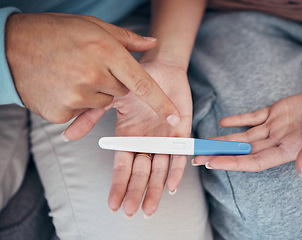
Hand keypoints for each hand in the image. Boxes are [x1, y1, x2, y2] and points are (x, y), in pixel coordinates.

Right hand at [5, 12, 179, 123]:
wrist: (11, 45)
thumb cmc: (55, 33)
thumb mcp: (93, 27)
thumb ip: (126, 39)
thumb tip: (152, 43)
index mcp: (105, 53)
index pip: (142, 83)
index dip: (160, 102)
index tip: (174, 117)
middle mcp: (93, 77)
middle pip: (120, 93)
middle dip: (112, 83)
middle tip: (91, 67)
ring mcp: (76, 97)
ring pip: (100, 103)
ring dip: (93, 93)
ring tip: (73, 75)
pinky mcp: (60, 112)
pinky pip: (80, 113)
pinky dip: (75, 102)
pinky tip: (61, 86)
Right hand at [64, 60, 191, 216]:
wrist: (161, 68)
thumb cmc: (135, 83)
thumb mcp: (111, 100)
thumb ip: (90, 117)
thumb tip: (65, 135)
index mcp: (129, 139)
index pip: (122, 167)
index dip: (118, 185)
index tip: (114, 205)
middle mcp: (146, 143)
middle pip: (141, 173)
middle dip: (136, 192)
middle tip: (131, 212)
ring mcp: (164, 140)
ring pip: (160, 169)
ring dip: (155, 189)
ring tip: (149, 208)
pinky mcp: (181, 133)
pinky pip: (179, 155)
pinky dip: (176, 170)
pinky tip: (172, 186)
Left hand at [194, 81, 301, 176]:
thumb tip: (300, 171)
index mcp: (290, 149)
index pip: (255, 161)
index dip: (233, 163)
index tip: (213, 164)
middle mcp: (278, 141)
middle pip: (243, 151)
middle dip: (220, 154)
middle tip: (197, 157)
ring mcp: (275, 126)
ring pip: (243, 136)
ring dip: (223, 139)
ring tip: (203, 142)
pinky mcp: (275, 112)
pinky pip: (252, 117)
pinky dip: (237, 120)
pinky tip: (223, 123)